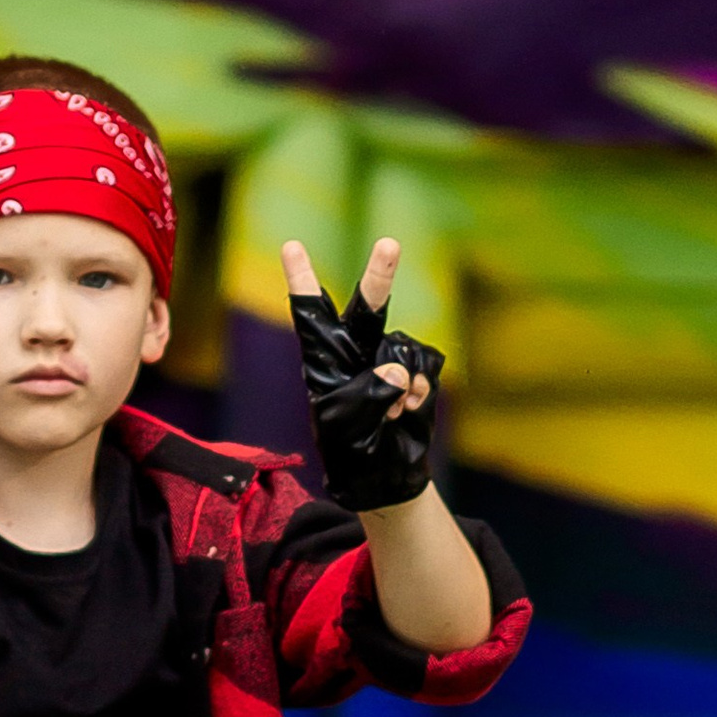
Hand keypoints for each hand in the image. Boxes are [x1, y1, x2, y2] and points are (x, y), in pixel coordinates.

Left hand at [280, 235, 441, 510]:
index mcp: (324, 359)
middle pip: (368, 306)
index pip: (310, 314)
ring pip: (402, 350)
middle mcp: (356, 350)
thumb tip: (397, 367)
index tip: (291, 245)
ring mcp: (389, 358)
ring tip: (387, 414)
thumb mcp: (347, 424)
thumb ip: (371, 392)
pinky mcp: (417, 370)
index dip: (302, 278)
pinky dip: (418, 392)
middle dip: (380, 275)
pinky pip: (424, 368)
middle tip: (390, 244)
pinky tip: (406, 411)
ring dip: (399, 386)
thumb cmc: (351, 448)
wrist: (384, 473)